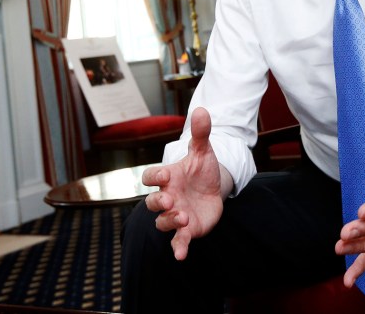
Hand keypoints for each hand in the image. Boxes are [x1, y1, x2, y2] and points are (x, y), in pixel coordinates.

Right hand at [141, 107, 224, 260]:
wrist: (213, 188)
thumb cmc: (202, 169)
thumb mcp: (203, 151)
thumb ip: (200, 133)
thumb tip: (201, 109)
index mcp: (168, 178)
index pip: (150, 177)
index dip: (154, 177)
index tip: (165, 175)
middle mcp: (167, 198)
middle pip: (152, 203)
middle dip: (159, 202)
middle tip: (172, 199)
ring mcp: (175, 215)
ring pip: (162, 223)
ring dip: (170, 222)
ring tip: (184, 216)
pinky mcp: (187, 230)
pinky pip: (177, 241)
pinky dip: (177, 248)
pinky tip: (181, 255)